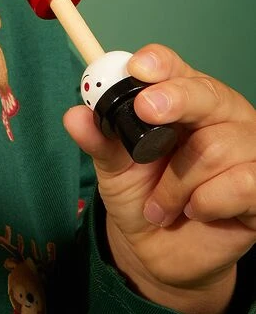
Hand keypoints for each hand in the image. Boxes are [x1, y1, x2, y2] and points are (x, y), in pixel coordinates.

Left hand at [64, 44, 255, 313]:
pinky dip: (208, 201)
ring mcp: (245, 148)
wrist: (158, 248)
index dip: (159, 64)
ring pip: (216, 146)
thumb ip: (99, 138)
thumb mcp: (112, 164)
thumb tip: (75, 116)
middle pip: (206, 94)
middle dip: (175, 99)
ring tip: (161, 202)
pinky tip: (196, 210)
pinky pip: (242, 183)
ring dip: (178, 181)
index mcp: (180, 96)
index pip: (173, 67)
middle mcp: (217, 115)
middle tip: (146, 111)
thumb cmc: (140, 191)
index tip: (137, 68)